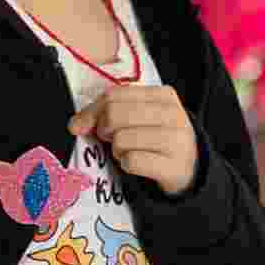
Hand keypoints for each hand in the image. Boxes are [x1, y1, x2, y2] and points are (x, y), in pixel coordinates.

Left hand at [68, 84, 197, 195]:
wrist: (189, 168)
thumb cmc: (155, 138)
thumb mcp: (138, 117)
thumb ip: (107, 112)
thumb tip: (75, 125)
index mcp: (163, 95)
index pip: (114, 95)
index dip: (92, 111)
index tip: (84, 126)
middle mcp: (173, 114)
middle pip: (115, 114)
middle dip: (104, 130)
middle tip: (111, 139)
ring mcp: (177, 140)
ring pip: (121, 139)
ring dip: (116, 150)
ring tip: (128, 151)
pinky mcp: (174, 166)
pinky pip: (132, 161)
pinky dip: (126, 164)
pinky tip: (136, 164)